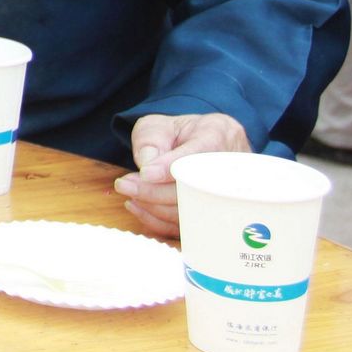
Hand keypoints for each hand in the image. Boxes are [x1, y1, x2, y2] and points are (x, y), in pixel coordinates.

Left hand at [113, 111, 250, 235]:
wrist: (198, 144)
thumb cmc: (177, 133)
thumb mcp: (159, 125)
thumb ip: (151, 141)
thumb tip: (147, 167)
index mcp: (216, 135)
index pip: (197, 155)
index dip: (170, 168)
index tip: (144, 173)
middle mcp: (227, 167)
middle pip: (192, 188)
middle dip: (154, 190)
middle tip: (124, 185)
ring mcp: (222, 194)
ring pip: (189, 211)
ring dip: (153, 205)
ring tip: (129, 191)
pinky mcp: (208, 215)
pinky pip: (185, 226)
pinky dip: (158, 220)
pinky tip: (137, 206)